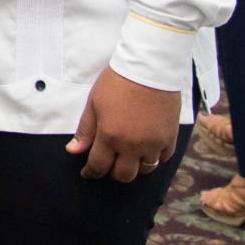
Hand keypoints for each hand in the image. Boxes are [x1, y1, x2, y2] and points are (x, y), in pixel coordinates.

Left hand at [67, 67, 181, 182]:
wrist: (149, 68)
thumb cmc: (117, 82)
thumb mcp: (94, 103)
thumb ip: (85, 130)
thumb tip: (73, 151)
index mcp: (110, 136)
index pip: (98, 166)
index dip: (90, 173)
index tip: (88, 173)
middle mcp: (133, 145)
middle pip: (124, 175)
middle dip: (112, 173)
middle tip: (108, 164)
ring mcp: (154, 143)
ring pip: (145, 170)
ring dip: (134, 167)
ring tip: (127, 157)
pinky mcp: (170, 137)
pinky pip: (163, 158)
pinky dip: (154, 158)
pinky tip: (146, 150)